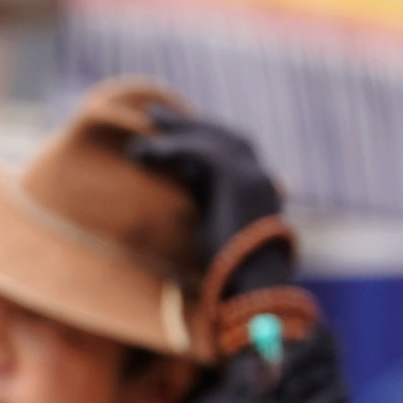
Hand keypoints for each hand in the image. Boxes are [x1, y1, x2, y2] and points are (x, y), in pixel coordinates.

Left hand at [123, 101, 298, 307]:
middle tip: (152, 113)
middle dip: (188, 124)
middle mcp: (259, 178)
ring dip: (177, 131)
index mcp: (255, 190)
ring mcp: (255, 176)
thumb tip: (177, 189)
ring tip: (142, 130)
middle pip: (223, 137)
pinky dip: (172, 148)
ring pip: (213, 140)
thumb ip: (202, 204)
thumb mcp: (210, 231)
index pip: (227, 153)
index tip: (169, 134)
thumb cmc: (229, 274)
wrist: (253, 288)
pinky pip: (203, 152)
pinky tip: (145, 152)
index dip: (198, 139)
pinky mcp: (242, 180)